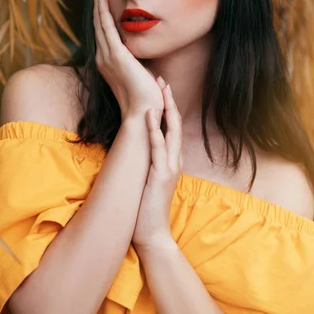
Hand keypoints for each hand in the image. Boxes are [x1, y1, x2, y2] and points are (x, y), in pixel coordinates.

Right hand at [93, 0, 163, 118]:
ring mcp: (108, 57)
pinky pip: (107, 29)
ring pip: (100, 25)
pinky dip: (103, 13)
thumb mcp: (140, 76)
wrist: (142, 112)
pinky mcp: (116, 55)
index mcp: (107, 64)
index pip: (103, 36)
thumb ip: (138, 65)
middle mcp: (103, 59)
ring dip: (98, 6)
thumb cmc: (144, 98)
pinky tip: (101, 0)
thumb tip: (147, 64)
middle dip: (96, 8)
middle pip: (97, 28)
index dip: (100, 19)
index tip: (100, 5)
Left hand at [132, 77, 182, 249]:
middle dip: (169, 100)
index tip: (160, 88)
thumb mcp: (148, 179)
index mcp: (171, 160)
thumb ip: (148, 163)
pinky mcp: (161, 175)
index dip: (167, 107)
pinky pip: (159, 147)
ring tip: (160, 88)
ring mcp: (170, 167)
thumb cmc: (146, 208)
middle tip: (162, 79)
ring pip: (171, 131)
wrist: (152, 234)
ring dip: (166, 108)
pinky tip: (149, 113)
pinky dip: (155, 128)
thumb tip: (138, 147)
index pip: (171, 128)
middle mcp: (174, 160)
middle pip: (175, 123)